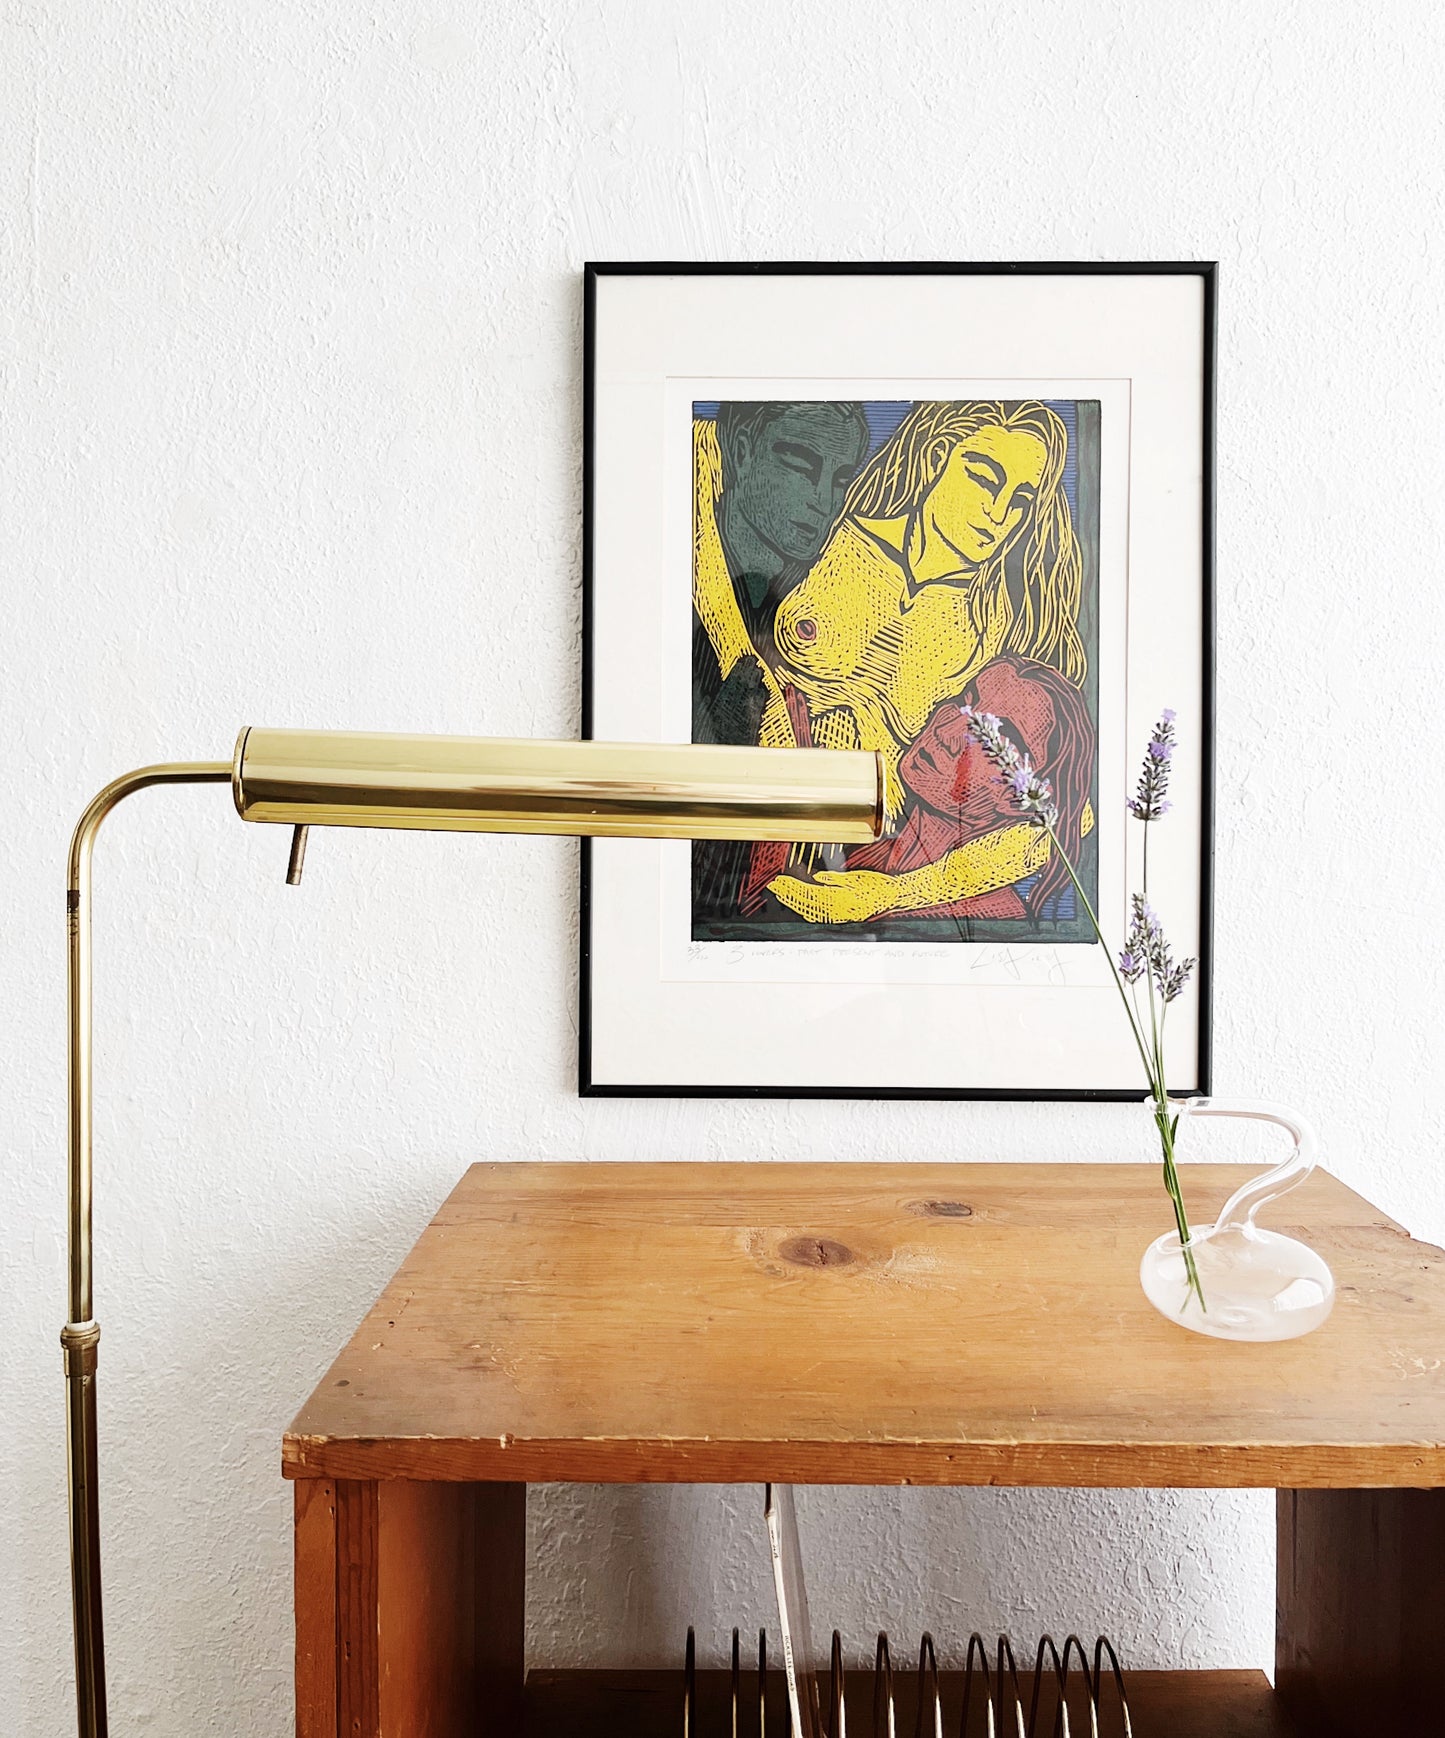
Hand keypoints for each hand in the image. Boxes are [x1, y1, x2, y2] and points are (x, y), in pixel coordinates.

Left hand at [767, 869, 898, 923]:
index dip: (791, 886)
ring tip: (782, 895)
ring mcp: (840, 914)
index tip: (779, 881)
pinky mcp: (844, 915)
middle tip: (774, 887)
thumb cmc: (880, 887)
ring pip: (811, 909)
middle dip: (788, 894)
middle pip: (805, 901)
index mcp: (838, 898)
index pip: (807, 892)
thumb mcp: (856, 878)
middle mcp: (837, 909)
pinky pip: (821, 915)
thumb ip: (834, 880)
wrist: (895, 898)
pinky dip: (808, 909)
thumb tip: (817, 878)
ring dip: (795, 901)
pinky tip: (801, 906)